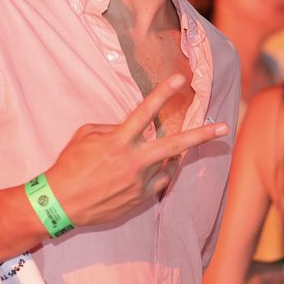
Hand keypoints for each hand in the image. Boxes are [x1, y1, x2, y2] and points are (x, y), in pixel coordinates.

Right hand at [44, 74, 228, 227]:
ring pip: (168, 164)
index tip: (180, 79)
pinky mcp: (140, 199)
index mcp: (118, 141)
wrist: (59, 204)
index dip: (163, 93)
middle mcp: (134, 161)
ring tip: (159, 154)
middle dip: (202, 135)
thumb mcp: (86, 136)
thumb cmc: (69, 166)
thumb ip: (112, 128)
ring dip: (168, 157)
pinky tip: (143, 173)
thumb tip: (132, 129)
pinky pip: (158, 182)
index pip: (145, 111)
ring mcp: (140, 182)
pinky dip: (156, 174)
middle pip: (176, 145)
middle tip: (224, 127)